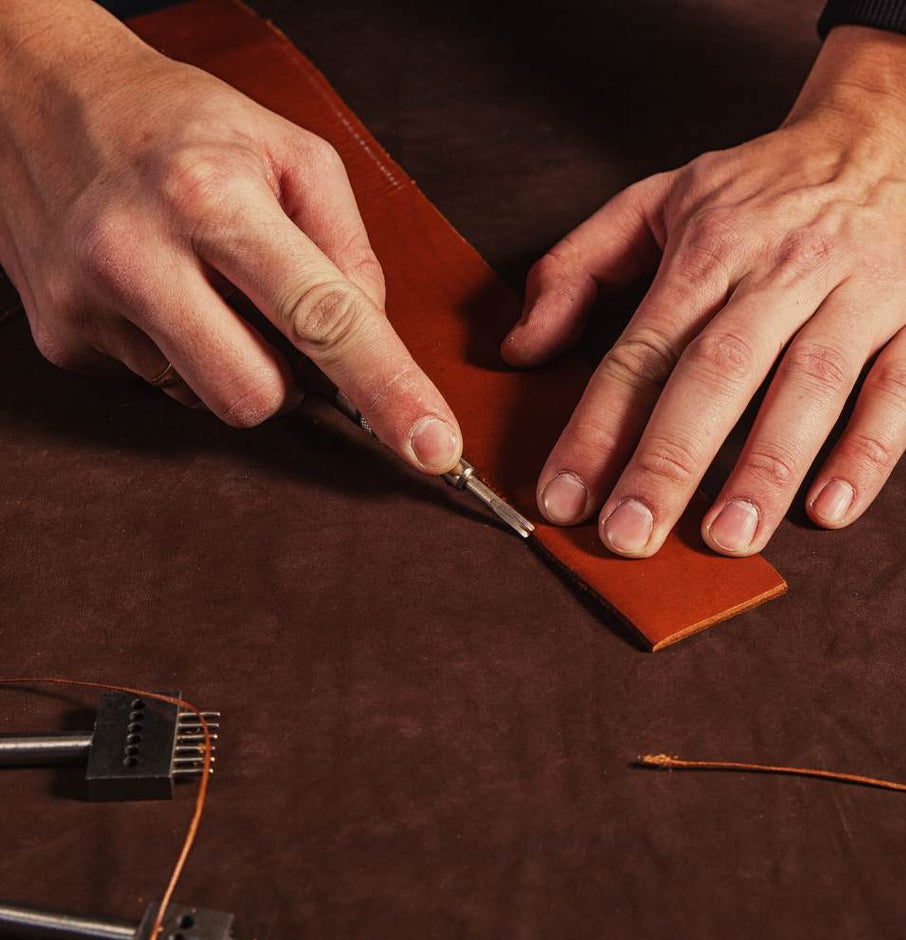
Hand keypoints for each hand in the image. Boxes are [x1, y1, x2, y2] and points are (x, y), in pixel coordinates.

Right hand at [0, 1, 460, 471]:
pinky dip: (183, 353)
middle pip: (256, 396)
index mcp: (210, 198)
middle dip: (286, 381)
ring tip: (203, 284)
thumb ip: (350, 248)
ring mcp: (88, 304)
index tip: (434, 449)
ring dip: (231, 359)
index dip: (388, 390)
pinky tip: (161, 294)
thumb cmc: (180, 122)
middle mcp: (137, 254)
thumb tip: (373, 337)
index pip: (322, 319)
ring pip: (209, 400)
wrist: (35, 93)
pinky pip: (162, 386)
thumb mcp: (290, 151)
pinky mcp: (61, 338)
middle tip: (271, 315)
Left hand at [504, 27, 905, 556]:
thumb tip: (520, 347)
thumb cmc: (768, 187)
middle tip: (630, 536)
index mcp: (709, 248)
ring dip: (763, 469)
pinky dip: (867, 454)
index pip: (640, 352)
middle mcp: (783, 270)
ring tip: (724, 538)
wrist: (901, 132)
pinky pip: (898, 394)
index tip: (563, 498)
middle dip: (667, 462)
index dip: (596, 430)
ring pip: (807, 386)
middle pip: (715, 373)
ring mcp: (863, 294)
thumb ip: (578, 268)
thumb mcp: (659, 200)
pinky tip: (829, 509)